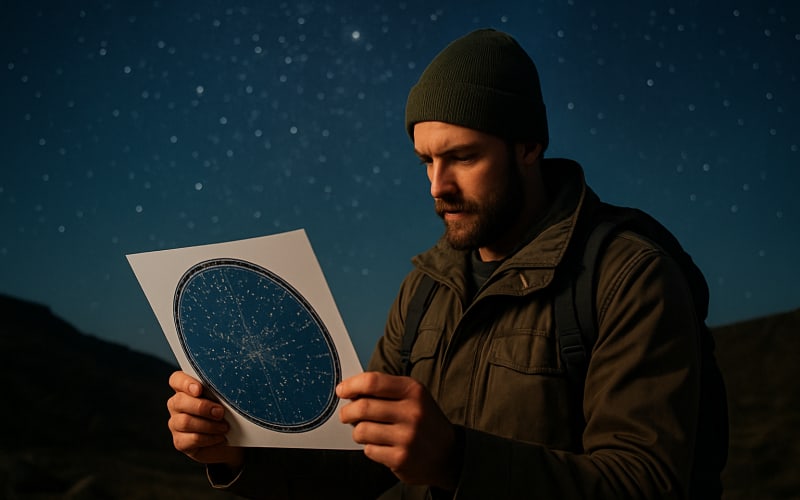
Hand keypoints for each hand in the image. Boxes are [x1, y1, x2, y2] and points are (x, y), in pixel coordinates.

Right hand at [167, 371, 243, 468]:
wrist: (229, 439)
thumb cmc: (225, 413)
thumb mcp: (224, 399)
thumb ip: (219, 391)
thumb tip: (227, 388)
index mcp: (186, 390)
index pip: (176, 380)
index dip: (185, 383)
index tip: (199, 389)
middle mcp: (177, 405)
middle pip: (179, 401)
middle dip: (202, 407)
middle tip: (220, 412)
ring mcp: (176, 424)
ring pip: (185, 422)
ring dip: (209, 425)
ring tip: (224, 427)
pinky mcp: (180, 442)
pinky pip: (192, 439)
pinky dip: (210, 438)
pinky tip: (220, 437)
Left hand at [337, 372, 461, 489]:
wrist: (448, 455)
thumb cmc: (424, 421)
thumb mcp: (413, 397)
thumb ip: (385, 390)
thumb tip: (350, 390)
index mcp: (414, 390)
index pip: (373, 382)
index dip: (351, 385)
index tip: (342, 390)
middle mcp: (412, 412)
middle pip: (362, 407)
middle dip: (347, 412)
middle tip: (346, 415)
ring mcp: (407, 436)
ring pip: (361, 431)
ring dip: (358, 432)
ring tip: (367, 432)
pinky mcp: (401, 458)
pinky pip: (369, 450)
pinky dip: (370, 448)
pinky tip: (382, 446)